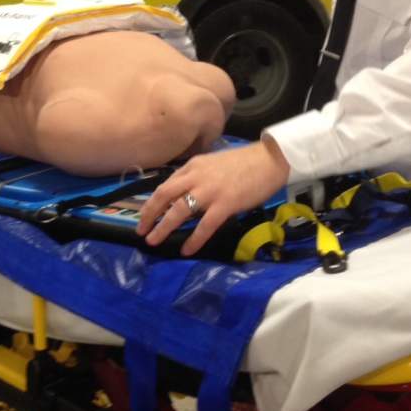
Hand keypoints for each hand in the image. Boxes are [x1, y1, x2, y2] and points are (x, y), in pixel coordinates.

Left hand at [136, 137, 290, 256]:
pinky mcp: (225, 204)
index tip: (145, 215)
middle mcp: (196, 177)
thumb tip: (184, 193)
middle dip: (149, 214)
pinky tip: (186, 250)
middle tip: (141, 230)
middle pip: (164, 196)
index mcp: (193, 166)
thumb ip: (197, 176)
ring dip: (163, 227)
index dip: (152, 202)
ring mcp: (210, 191)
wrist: (269, 160)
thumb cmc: (244, 163)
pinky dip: (193, 239)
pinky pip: (204, 225)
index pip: (165, 185)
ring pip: (179, 210)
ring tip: (154, 241)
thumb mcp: (213, 164)